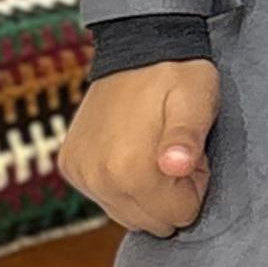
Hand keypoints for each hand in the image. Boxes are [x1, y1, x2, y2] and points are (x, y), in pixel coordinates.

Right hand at [61, 59, 218, 234]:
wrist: (137, 45)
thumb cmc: (176, 75)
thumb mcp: (196, 100)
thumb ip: (187, 137)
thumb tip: (175, 166)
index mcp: (131, 169)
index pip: (179, 216)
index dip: (194, 185)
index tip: (190, 154)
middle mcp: (99, 178)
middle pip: (152, 221)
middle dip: (171, 192)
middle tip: (173, 150)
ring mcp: (81, 173)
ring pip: (128, 214)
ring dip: (147, 190)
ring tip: (154, 147)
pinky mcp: (70, 166)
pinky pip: (105, 198)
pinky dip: (122, 183)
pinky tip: (130, 149)